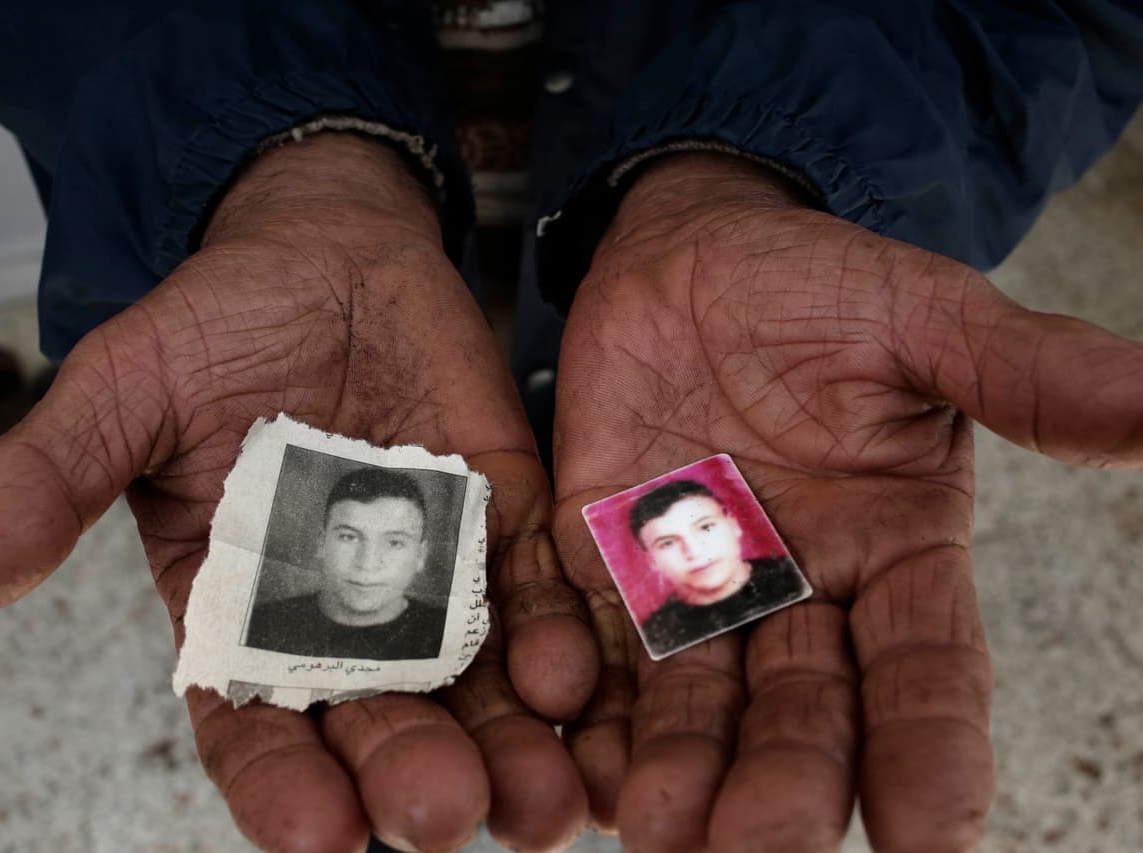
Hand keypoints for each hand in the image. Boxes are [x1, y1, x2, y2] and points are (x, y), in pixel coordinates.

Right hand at [0, 134, 596, 852]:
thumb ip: (48, 481)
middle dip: (410, 775)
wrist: (327, 248)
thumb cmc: (216, 321)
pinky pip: (534, 589)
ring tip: (540, 804)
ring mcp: (430, 572)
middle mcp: (342, 613)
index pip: (253, 719)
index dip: (278, 781)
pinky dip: (554, 638)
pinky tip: (572, 680)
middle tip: (443, 819)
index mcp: (240, 608)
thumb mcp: (120, 393)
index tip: (314, 836)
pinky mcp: (502, 519)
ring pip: (471, 681)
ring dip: (508, 744)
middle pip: (379, 718)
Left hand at [552, 153, 1142, 850]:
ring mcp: (695, 585)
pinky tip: (583, 758)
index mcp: (895, 554)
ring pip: (695, 700)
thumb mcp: (922, 320)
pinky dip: (589, 703)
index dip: (932, 751)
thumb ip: (1021, 371)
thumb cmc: (818, 286)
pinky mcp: (603, 560)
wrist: (691, 254)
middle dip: (788, 783)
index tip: (936, 835)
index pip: (926, 674)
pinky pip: (596, 644)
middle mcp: (799, 591)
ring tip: (658, 831)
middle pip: (803, 712)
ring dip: (681, 769)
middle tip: (762, 847)